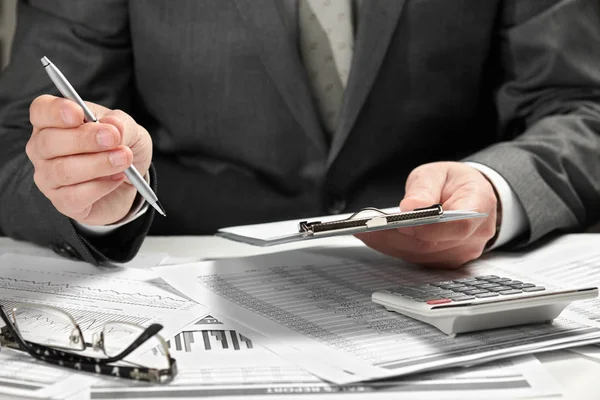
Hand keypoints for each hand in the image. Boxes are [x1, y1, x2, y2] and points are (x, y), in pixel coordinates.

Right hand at [26, 95, 152, 225]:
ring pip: (63, 170)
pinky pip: (74, 195)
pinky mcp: (61, 201)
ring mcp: (49, 177)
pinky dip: (101, 187)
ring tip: (124, 159)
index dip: (56, 111)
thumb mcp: (129, 130)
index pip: (41, 110)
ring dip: (98, 164)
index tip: (79, 113)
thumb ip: (120, 125)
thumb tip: (112, 126)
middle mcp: (43, 148)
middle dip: (84, 139)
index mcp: (53, 121)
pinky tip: (118, 179)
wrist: (131, 181)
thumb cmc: (121, 147)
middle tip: (113, 139)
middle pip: (49, 141)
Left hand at [356, 162, 497, 267]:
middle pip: (433, 244)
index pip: (458, 226)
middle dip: (397, 236)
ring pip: (421, 254)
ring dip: (390, 243)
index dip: (430, 228)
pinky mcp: (444, 261)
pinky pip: (416, 258)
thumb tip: (411, 207)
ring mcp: (460, 253)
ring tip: (364, 230)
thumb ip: (424, 189)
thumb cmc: (453, 183)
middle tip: (368, 226)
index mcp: (480, 206)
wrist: (467, 196)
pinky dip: (393, 248)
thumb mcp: (437, 174)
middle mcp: (474, 236)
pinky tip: (374, 237)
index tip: (403, 222)